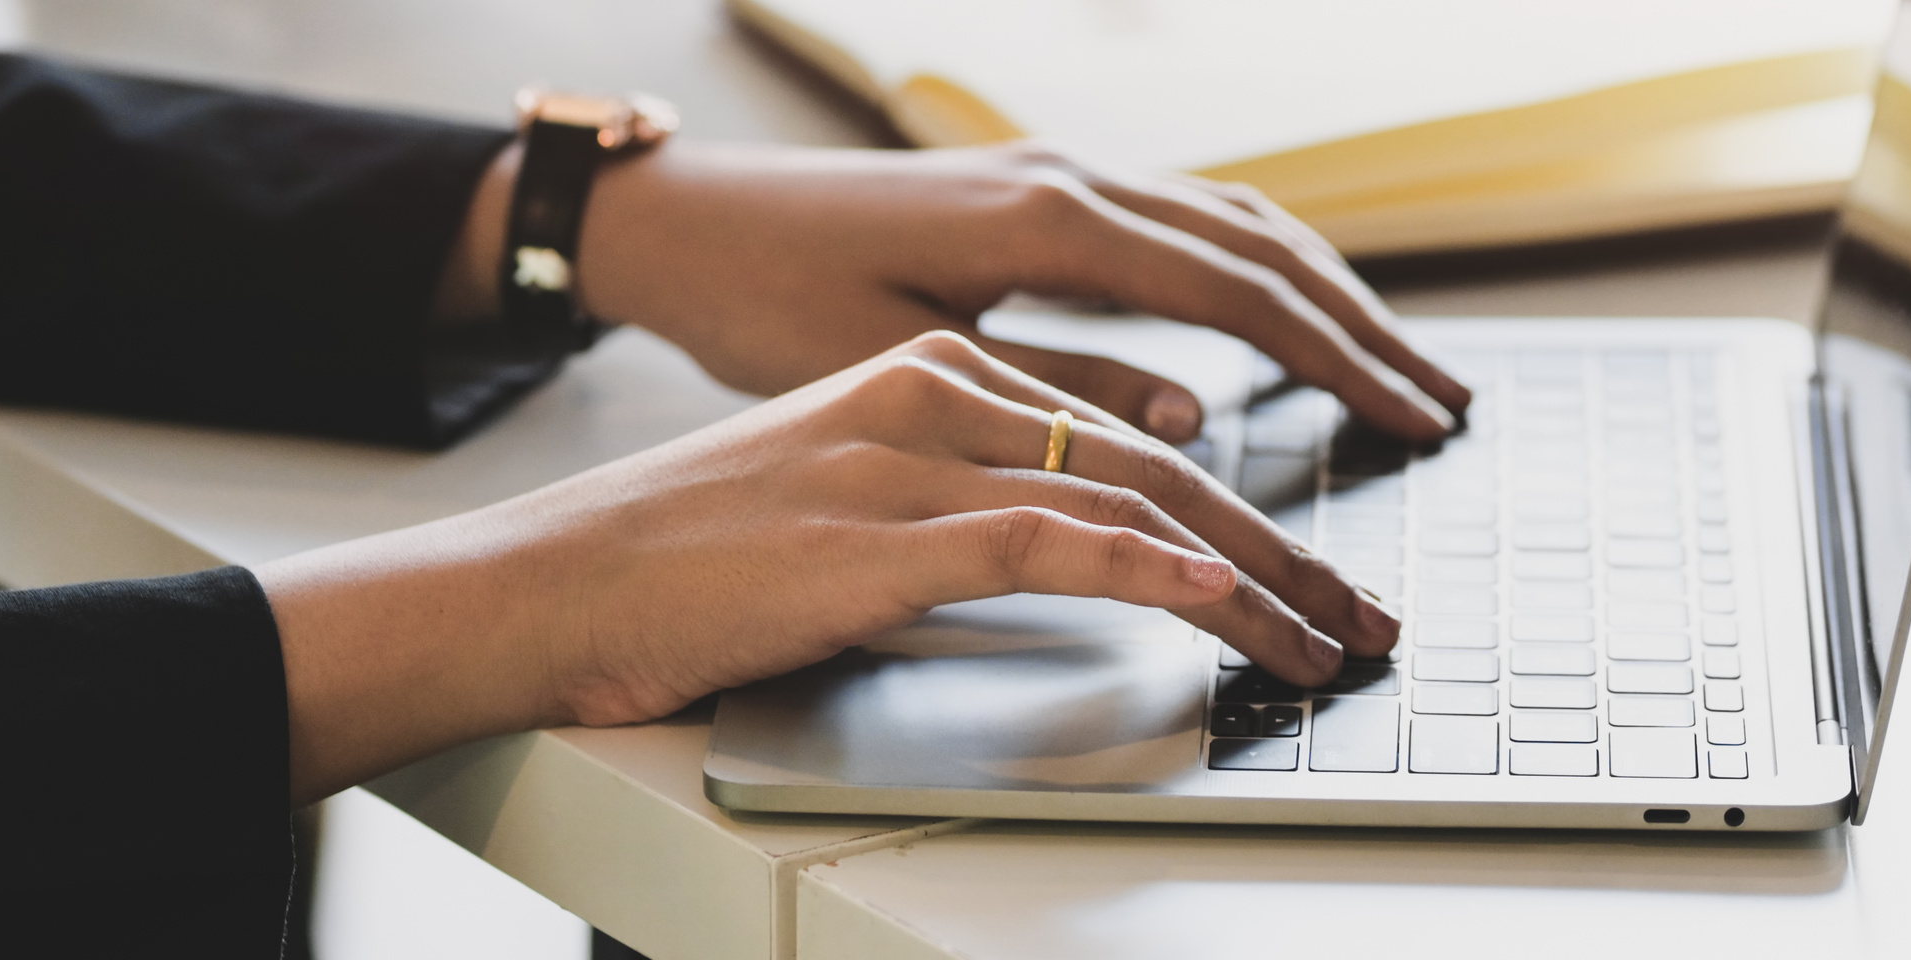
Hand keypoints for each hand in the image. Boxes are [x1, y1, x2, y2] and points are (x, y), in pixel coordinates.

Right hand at [255, 332, 1402, 800]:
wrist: (547, 583)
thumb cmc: (680, 564)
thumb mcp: (837, 513)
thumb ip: (949, 513)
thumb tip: (1060, 553)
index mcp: (927, 381)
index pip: (1123, 426)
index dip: (1239, 496)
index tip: (1309, 566)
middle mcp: (934, 398)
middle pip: (1157, 454)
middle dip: (1285, 541)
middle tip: (1362, 612)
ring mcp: (911, 460)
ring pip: (1133, 496)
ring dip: (1256, 574)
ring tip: (1329, 637)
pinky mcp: (883, 535)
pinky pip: (1053, 540)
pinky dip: (1153, 568)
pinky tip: (1220, 598)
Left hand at [443, 140, 1474, 443]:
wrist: (687, 221)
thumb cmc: (767, 300)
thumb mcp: (904, 367)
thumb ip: (1052, 393)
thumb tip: (1193, 418)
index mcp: (1047, 220)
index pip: (1239, 289)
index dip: (1341, 358)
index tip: (1415, 414)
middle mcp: (1069, 179)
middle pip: (1263, 246)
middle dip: (1366, 328)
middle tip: (1448, 403)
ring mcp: (1058, 177)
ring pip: (1234, 220)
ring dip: (1326, 291)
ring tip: (1398, 363)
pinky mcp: (1039, 194)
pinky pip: (1184, 219)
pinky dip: (1260, 267)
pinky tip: (1286, 315)